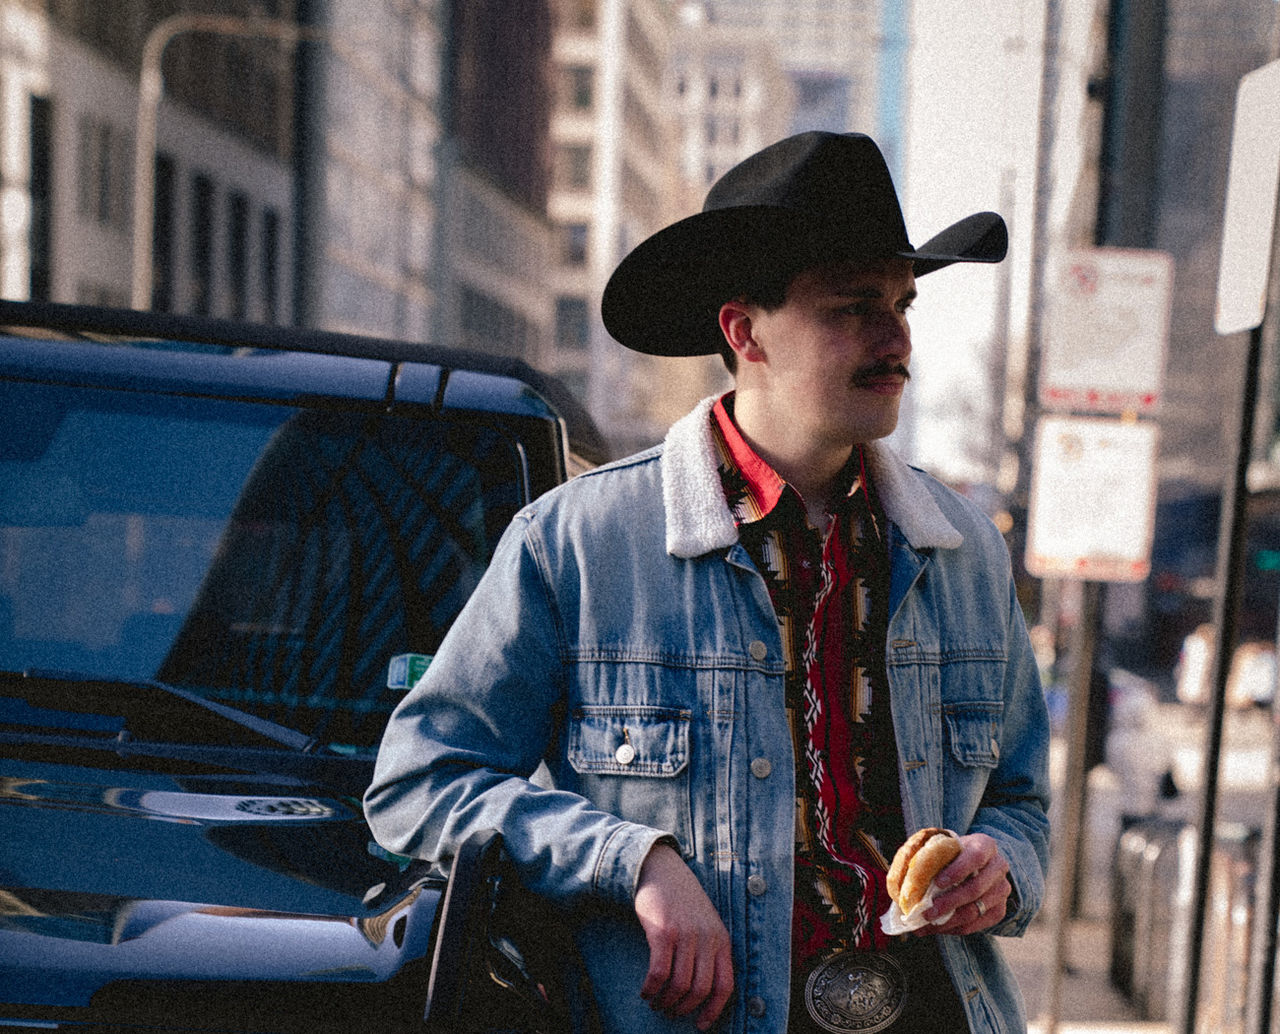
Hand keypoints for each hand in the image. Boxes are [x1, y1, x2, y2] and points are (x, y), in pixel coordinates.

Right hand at [634, 842, 734, 1029]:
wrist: (661, 869)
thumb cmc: (682, 900)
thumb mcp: (707, 922)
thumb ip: (710, 949)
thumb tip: (704, 990)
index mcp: (721, 939)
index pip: (725, 985)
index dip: (714, 1010)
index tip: (701, 1025)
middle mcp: (707, 938)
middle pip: (701, 990)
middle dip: (684, 1008)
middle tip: (671, 1012)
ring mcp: (685, 934)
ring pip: (679, 985)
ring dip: (666, 1001)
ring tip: (656, 1003)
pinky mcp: (663, 932)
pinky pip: (659, 972)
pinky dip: (651, 988)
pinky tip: (645, 991)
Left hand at [917, 833, 1010, 935]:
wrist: (975, 864)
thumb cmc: (951, 854)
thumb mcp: (941, 846)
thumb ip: (925, 854)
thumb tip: (901, 879)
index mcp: (985, 845)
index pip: (975, 857)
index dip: (957, 871)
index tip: (937, 883)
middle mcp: (999, 867)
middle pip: (976, 888)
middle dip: (949, 902)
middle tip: (926, 913)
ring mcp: (1002, 890)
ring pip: (977, 910)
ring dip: (950, 920)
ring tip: (928, 924)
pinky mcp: (1000, 909)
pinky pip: (979, 924)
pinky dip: (958, 928)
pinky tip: (939, 928)